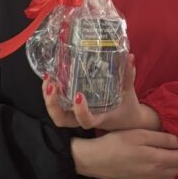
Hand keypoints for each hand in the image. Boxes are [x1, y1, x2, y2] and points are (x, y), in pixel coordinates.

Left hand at [43, 56, 159, 132]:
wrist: (126, 119)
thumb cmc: (126, 107)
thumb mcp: (128, 92)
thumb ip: (128, 76)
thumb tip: (129, 57)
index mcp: (99, 117)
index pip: (86, 121)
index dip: (80, 112)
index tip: (79, 95)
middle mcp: (84, 119)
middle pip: (61, 120)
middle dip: (52, 105)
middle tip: (52, 86)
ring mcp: (76, 115)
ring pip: (56, 114)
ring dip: (48, 99)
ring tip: (48, 80)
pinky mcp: (72, 109)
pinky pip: (58, 105)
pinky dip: (51, 94)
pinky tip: (50, 79)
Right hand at [71, 128, 177, 178]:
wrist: (95, 161)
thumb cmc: (116, 143)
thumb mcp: (140, 134)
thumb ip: (164, 138)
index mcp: (159, 160)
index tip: (176, 139)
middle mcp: (158, 176)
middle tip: (169, 144)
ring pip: (173, 176)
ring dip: (172, 165)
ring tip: (160, 152)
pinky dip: (163, 173)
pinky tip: (151, 163)